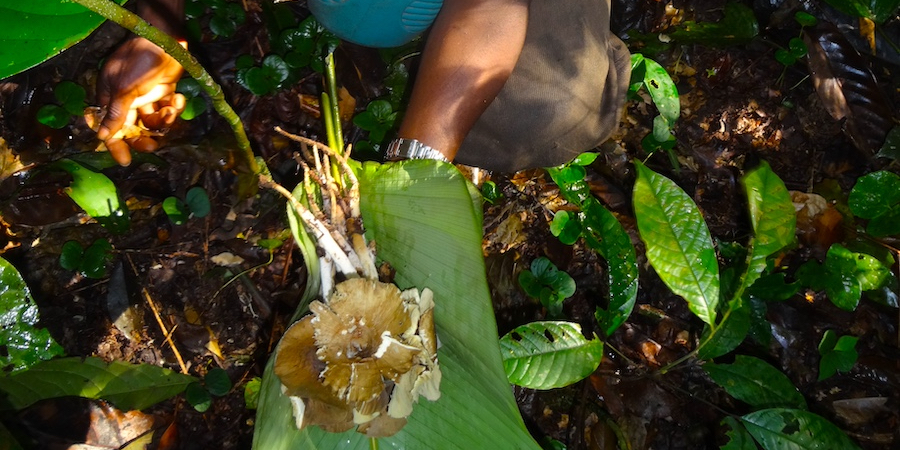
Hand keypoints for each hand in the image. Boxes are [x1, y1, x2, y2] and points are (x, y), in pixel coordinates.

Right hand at [94, 36, 185, 165]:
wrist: (165, 41)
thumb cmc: (138, 61)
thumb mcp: (124, 89)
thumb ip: (116, 114)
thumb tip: (102, 137)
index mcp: (110, 98)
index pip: (110, 128)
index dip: (116, 145)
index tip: (125, 161)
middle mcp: (127, 101)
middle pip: (134, 130)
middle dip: (144, 137)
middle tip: (154, 144)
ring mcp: (146, 98)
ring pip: (153, 123)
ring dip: (163, 121)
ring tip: (170, 109)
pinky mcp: (163, 94)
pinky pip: (168, 111)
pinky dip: (174, 108)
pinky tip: (178, 99)